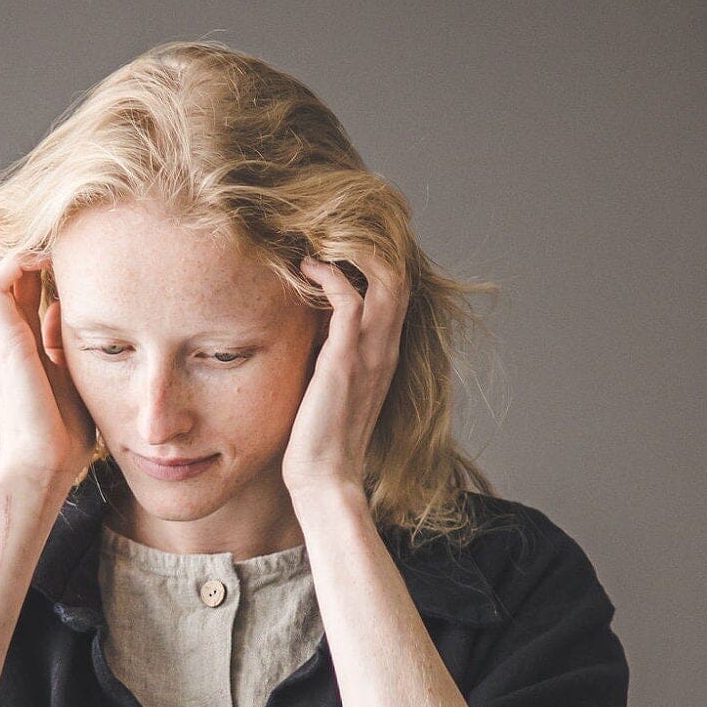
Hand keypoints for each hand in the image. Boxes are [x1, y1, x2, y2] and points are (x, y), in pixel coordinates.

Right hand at [0, 237, 94, 500]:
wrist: (46, 459)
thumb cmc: (62, 428)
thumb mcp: (70, 372)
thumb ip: (61, 340)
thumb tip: (60, 309)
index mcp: (24, 337)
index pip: (22, 279)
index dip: (39, 253)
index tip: (71, 239)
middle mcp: (7, 328)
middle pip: (1, 264)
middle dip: (24, 238)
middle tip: (56, 227)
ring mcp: (1, 330)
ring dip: (16, 243)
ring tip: (48, 240)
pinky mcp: (2, 335)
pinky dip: (13, 260)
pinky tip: (43, 260)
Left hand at [282, 246, 406, 505]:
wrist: (324, 478)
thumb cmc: (321, 437)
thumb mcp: (332, 384)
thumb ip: (333, 353)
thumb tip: (311, 326)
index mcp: (385, 352)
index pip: (398, 288)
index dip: (377, 257)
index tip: (340, 240)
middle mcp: (385, 347)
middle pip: (400, 273)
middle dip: (370, 242)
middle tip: (330, 228)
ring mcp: (369, 352)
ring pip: (385, 278)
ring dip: (354, 249)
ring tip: (322, 237)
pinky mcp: (345, 359)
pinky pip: (349, 298)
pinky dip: (330, 274)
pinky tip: (306, 267)